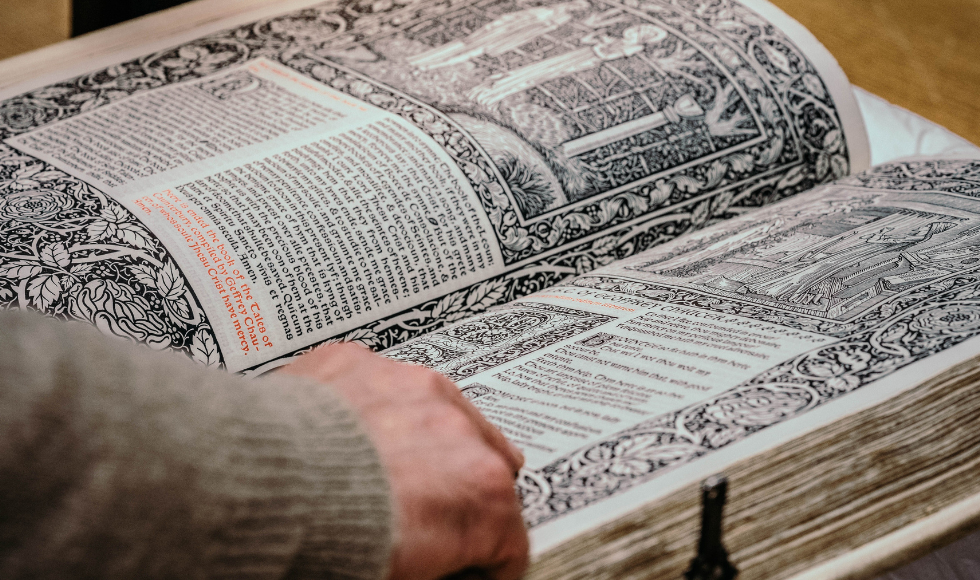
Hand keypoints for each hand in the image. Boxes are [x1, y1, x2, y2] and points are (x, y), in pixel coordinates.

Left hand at [282, 343, 528, 579]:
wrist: (252, 489)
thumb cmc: (324, 542)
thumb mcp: (404, 575)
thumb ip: (438, 562)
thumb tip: (431, 562)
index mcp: (480, 490)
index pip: (509, 538)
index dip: (488, 563)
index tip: (470, 569)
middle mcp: (458, 428)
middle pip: (485, 466)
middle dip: (463, 495)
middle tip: (430, 518)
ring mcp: (410, 385)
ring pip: (439, 414)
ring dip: (426, 443)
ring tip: (387, 471)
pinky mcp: (360, 361)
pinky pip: (381, 385)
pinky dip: (373, 409)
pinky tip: (347, 435)